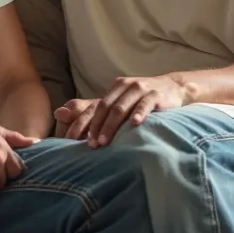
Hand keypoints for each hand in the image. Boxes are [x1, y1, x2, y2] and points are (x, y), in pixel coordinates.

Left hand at [56, 75, 186, 146]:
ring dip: (112, 125)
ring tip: (105, 141)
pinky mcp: (156, 94)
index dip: (82, 123)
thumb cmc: (142, 100)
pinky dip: (139, 114)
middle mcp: (124, 86)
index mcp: (114, 89)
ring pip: (121, 107)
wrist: (174, 88)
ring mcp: (141, 89)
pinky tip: (134, 125)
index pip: (94, 107)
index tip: (72, 140)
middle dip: (96, 127)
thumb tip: (59, 113)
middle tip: (89, 145)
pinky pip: (145, 104)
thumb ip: (94, 109)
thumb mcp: (120, 103)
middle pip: (105, 108)